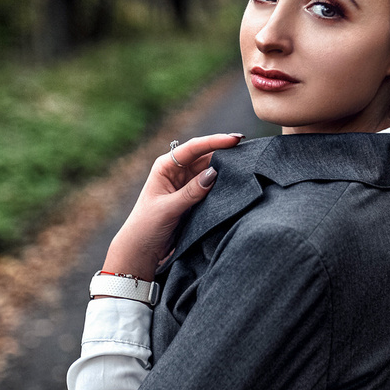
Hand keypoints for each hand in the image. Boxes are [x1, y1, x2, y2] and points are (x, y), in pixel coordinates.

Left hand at [102, 133, 244, 280]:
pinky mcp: (194, 198)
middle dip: (225, 152)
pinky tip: (236, 181)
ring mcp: (187, 184)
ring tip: (246, 164)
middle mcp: (177, 171)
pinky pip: (212, 186)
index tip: (234, 140)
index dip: (214, 141)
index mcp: (166, 166)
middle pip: (205, 156)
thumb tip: (214, 173)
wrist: (142, 249)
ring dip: (226, 168)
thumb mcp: (168, 208)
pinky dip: (224, 184)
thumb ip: (191, 192)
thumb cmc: (146, 226)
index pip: (193, 148)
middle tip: (247, 149)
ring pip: (211, 170)